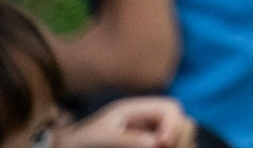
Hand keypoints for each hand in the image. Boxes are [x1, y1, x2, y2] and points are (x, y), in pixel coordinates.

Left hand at [64, 99, 195, 147]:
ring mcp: (151, 130)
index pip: (170, 108)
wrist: (71, 145)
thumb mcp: (103, 137)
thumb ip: (128, 139)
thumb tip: (157, 143)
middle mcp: (149, 117)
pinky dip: (173, 145)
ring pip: (181, 133)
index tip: (162, 144)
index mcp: (138, 108)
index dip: (173, 124)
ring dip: (178, 143)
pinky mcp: (150, 141)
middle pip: (181, 120)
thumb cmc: (84, 139)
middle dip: (179, 136)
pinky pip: (171, 143)